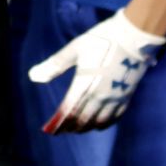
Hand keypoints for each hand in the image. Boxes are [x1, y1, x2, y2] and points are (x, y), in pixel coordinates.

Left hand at [27, 10, 165, 133]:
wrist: (133, 36)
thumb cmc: (101, 40)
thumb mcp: (75, 48)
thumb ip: (55, 64)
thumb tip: (33, 76)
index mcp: (84, 85)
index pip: (68, 110)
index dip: (58, 123)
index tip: (50, 129)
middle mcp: (99, 96)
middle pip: (82, 120)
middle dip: (70, 127)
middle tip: (62, 129)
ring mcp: (114, 98)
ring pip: (98, 122)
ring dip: (86, 127)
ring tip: (78, 128)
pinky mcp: (126, 97)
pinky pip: (115, 118)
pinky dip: (104, 124)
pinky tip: (99, 123)